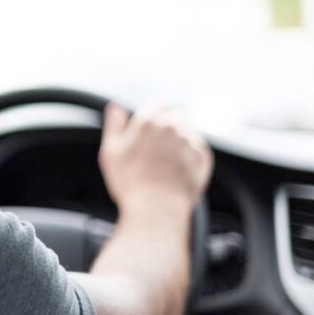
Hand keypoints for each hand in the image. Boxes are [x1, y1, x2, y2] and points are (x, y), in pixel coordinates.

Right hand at [98, 102, 212, 214]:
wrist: (156, 210)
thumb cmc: (130, 184)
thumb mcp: (111, 152)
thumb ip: (114, 125)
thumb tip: (115, 108)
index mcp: (150, 121)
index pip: (159, 103)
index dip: (154, 114)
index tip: (150, 127)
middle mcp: (174, 127)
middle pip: (175, 116)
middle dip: (168, 127)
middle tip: (155, 149)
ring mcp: (190, 143)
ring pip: (188, 132)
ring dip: (179, 141)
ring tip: (165, 162)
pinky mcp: (202, 159)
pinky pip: (198, 149)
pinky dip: (190, 155)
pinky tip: (177, 169)